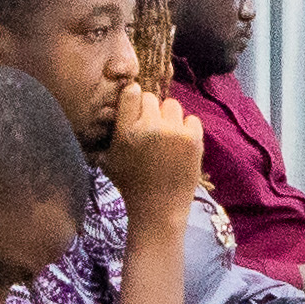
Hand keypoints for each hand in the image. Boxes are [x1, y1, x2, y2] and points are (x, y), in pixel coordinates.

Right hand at [109, 78, 207, 210]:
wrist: (159, 210)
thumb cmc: (132, 185)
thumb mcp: (111, 158)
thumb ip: (114, 129)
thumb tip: (123, 98)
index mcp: (126, 131)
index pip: (131, 93)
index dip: (134, 98)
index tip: (137, 108)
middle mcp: (148, 127)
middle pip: (152, 98)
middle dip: (151, 111)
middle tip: (152, 129)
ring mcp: (173, 132)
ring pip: (173, 105)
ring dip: (170, 117)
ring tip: (167, 136)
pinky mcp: (193, 139)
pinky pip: (192, 119)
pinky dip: (188, 129)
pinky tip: (181, 144)